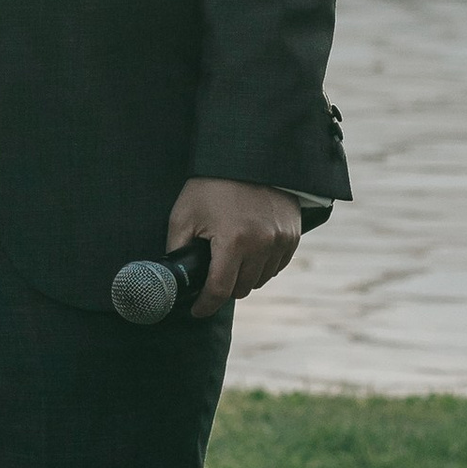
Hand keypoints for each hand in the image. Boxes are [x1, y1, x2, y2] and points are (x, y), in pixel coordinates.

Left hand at [166, 178, 300, 314]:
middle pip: (241, 288)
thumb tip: (173, 276)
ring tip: (231, 261)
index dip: (205, 306)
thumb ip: (177, 249)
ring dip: (245, 277)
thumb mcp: (183, 215)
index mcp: (233, 242)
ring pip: (261, 279)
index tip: (197, 311)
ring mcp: (281, 240)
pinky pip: (278, 265)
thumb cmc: (211, 185)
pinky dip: (263, 265)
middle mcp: (262, 244)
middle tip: (212, 275)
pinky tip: (251, 252)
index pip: (219, 291)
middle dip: (224, 287)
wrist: (247, 157)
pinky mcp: (294, 234)